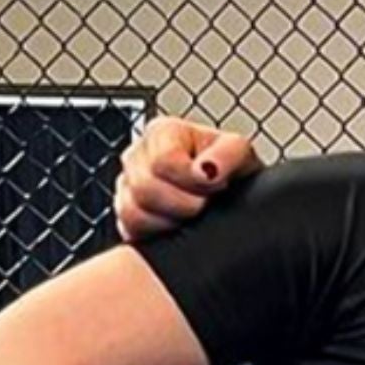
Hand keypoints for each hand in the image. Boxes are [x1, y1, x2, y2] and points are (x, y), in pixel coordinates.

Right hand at [115, 117, 263, 242]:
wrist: (227, 189)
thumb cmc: (228, 167)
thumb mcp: (239, 152)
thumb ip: (227, 155)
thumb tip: (207, 171)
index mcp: (162, 132)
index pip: (163, 161)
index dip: (191, 179)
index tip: (213, 184)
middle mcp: (137, 155)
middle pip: (144, 188)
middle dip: (182, 203)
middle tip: (204, 203)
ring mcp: (127, 185)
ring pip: (132, 212)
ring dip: (169, 220)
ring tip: (192, 214)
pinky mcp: (125, 215)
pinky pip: (130, 230)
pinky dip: (156, 232)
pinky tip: (176, 225)